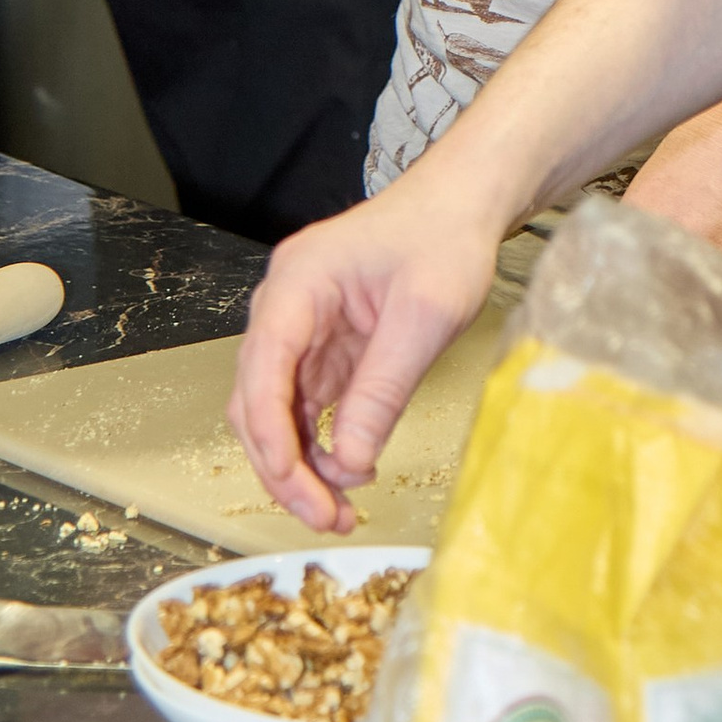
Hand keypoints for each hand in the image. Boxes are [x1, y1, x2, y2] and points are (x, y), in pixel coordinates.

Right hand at [231, 167, 502, 529]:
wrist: (463, 205)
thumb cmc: (444, 238)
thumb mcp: (425, 315)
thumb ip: (383, 388)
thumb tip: (351, 460)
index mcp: (298, 282)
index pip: (262, 365)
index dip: (268, 430)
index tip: (291, 478)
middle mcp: (287, 308)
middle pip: (258, 398)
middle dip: (283, 464)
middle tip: (323, 515)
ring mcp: (303, 330)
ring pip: (278, 411)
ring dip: (301, 464)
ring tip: (338, 512)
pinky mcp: (326, 350)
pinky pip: (308, 407)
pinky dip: (323, 445)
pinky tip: (350, 473)